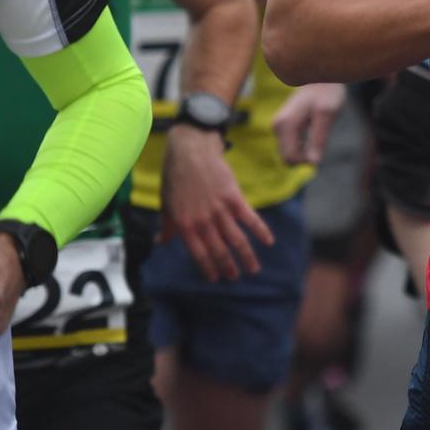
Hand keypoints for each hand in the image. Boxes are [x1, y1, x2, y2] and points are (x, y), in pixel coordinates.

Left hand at [162, 124, 273, 280]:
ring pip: (237, 240)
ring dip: (246, 256)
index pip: (199, 254)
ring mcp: (220, 210)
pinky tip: (269, 242)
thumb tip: (160, 242)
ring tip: (254, 269)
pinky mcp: (234, 197)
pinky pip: (250, 219)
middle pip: (220, 250)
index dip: (209, 268)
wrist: (191, 151)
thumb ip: (168, 226)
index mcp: (185, 225)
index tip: (217, 278)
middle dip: (229, 266)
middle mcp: (203, 222)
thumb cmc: (176, 177)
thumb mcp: (167, 204)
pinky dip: (261, 231)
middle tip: (236, 277)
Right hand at [275, 83, 345, 164]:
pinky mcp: (282, 126)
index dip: (307, 160)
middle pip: (287, 158)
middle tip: (321, 140)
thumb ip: (319, 138)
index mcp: (285, 124)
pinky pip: (290, 147)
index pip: (290, 157)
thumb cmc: (327, 94)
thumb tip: (314, 163)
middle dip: (304, 157)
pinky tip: (313, 131)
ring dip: (304, 151)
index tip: (322, 148)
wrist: (321, 78)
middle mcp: (277, 126)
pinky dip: (302, 146)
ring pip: (288, 154)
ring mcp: (278, 126)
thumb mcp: (328, 115)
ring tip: (318, 132)